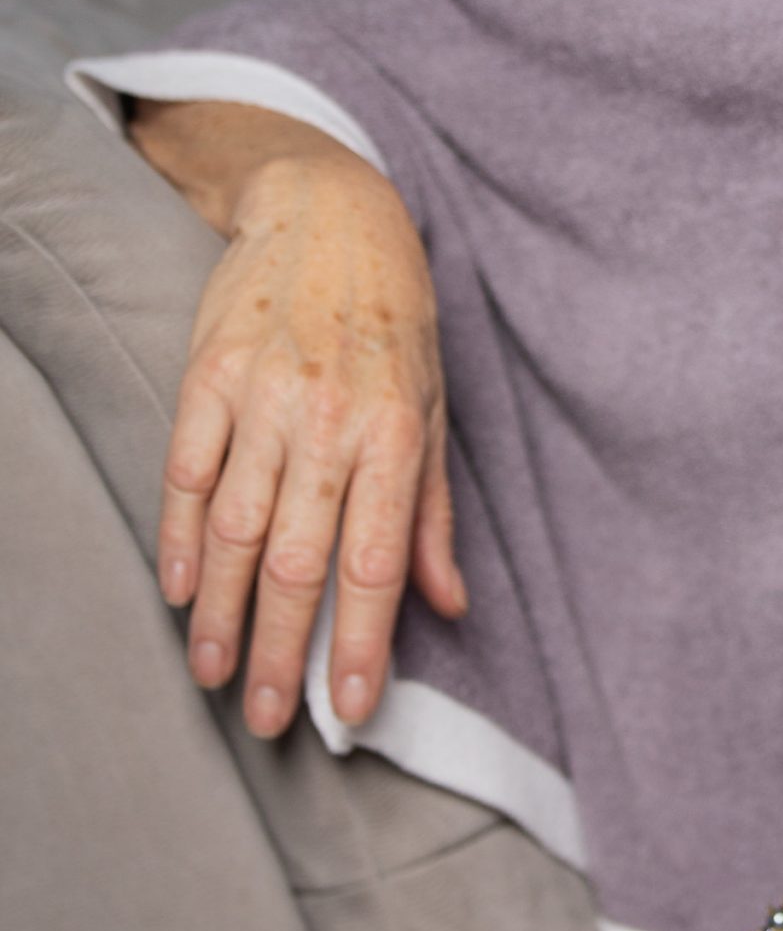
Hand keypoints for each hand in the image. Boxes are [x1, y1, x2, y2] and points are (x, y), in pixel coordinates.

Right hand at [145, 122, 467, 736]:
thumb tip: (450, 605)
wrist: (330, 211)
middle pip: (300, 563)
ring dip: (225, 614)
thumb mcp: (434, 405)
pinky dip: (184, 541)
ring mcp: (264, 397)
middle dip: (285, 652)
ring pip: (239, 531)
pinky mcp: (209, 375)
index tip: (349, 710)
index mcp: (396, 433)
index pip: (376, 562)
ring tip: (218, 675)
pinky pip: (189, 475)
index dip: (362, 644)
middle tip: (270, 720)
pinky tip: (183, 592)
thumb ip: (432, 511)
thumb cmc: (396, 319)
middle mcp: (331, 420)